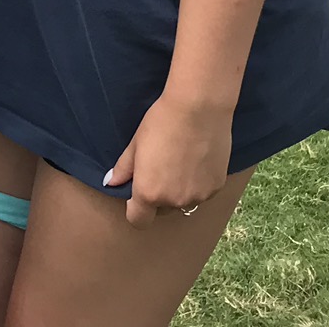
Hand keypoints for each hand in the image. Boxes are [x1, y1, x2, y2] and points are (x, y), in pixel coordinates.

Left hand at [103, 92, 233, 226]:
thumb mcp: (135, 144)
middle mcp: (174, 201)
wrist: (198, 109)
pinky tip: (196, 159)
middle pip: (162, 210)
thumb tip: (111, 182)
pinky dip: (198, 183)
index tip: (136, 195)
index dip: (135, 210)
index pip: (138, 220)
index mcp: (149, 193)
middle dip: (158, 197)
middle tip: (160, 168)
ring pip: (184, 201)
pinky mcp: (217, 187)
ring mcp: (198, 196)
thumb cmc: (161, 123)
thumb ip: (124, 169)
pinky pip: (202, 192)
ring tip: (180, 160)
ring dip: (180, 190)